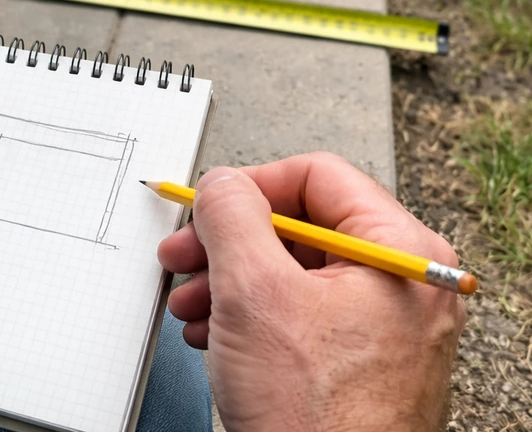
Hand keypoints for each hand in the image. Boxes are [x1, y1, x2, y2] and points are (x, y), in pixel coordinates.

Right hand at [159, 153, 465, 431]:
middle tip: (185, 256)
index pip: (316, 176)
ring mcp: (379, 325)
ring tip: (191, 306)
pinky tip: (212, 336)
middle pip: (297, 226)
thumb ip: (232, 216)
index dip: (252, 186)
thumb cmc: (316, 418)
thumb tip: (222, 183)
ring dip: (227, 282)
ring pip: (288, 272)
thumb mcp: (254, 291)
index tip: (210, 208)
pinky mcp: (355, 360)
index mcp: (398, 251)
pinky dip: (247, 317)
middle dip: (228, 243)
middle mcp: (398, 282)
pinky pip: (295, 313)